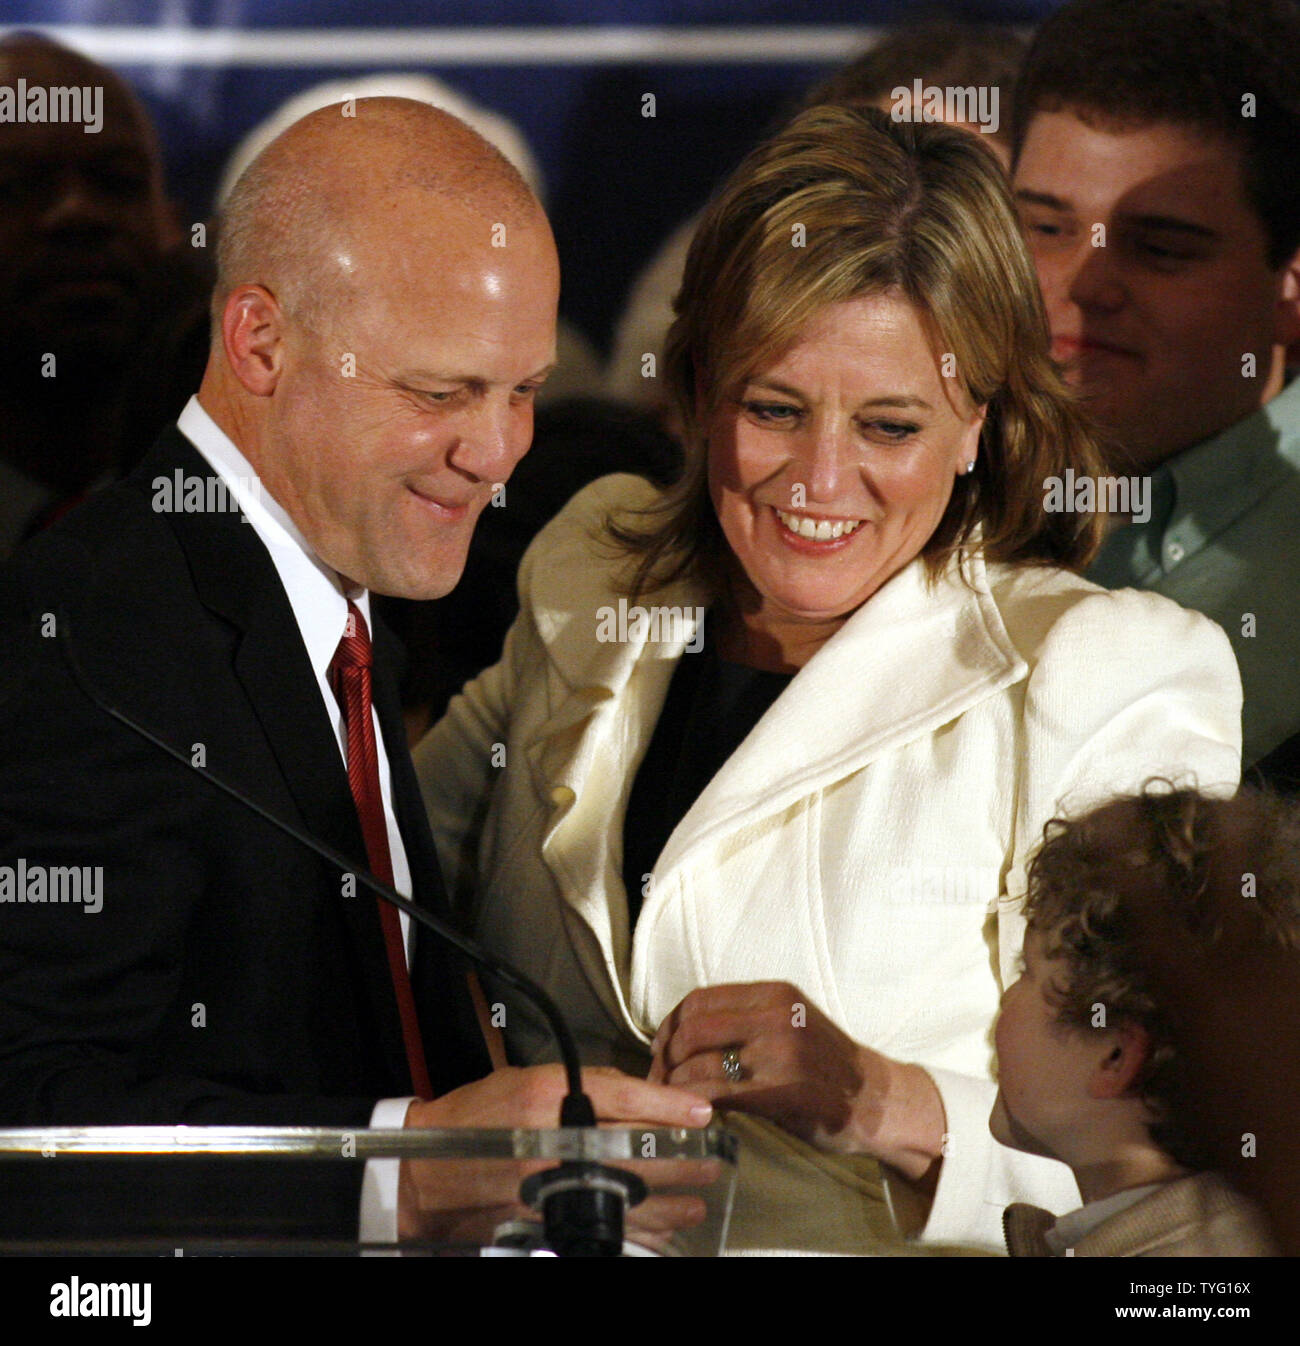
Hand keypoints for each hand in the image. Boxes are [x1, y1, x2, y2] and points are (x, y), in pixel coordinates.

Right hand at [397, 1064, 713, 1243]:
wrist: (428, 1171)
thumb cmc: (477, 1118)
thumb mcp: (526, 1080)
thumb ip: (581, 1085)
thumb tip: (637, 1093)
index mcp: (546, 1096)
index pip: (623, 1097)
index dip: (668, 1105)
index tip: (702, 1113)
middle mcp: (551, 1140)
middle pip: (635, 1148)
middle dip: (681, 1155)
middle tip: (712, 1157)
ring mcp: (550, 1186)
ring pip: (627, 1192)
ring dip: (671, 1197)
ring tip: (698, 1196)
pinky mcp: (545, 1221)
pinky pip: (605, 1225)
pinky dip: (642, 1229)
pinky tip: (666, 1227)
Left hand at [648, 981, 944, 1178]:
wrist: (878, 1101)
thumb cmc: (827, 1066)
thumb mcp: (791, 1023)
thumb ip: (746, 1019)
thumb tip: (684, 1030)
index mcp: (776, 994)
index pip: (701, 998)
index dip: (670, 1023)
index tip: (660, 1046)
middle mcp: (776, 1016)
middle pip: (693, 1028)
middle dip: (665, 1056)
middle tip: (658, 1079)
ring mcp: (779, 1053)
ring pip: (698, 1062)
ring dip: (674, 1085)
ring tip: (668, 1102)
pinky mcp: (779, 1092)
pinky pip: (715, 1093)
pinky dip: (692, 1104)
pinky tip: (691, 1114)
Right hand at [1119, 863, 1299, 1253]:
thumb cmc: (1231, 1134)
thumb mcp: (1183, 1085)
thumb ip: (1166, 1043)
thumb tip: (1153, 1028)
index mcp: (1193, 987)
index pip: (1147, 910)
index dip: (1125, 865)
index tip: (1111, 829)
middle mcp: (1243, 969)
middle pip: (1232, 885)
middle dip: (1228, 841)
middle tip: (1231, 804)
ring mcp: (1292, 978)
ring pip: (1283, 914)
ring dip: (1276, 883)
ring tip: (1280, 843)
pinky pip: (1299, 949)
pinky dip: (1293, 937)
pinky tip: (1293, 929)